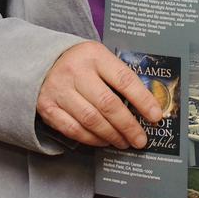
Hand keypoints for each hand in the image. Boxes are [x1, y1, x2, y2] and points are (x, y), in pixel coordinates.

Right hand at [36, 41, 163, 149]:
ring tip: (124, 142)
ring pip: (91, 120)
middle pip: (108, 104)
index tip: (156, 116)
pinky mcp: (47, 107)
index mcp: (95, 55)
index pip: (124, 80)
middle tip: (140, 139)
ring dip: (112, 135)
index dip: (143, 100)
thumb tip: (147, 104)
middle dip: (128, 125)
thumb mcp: (100, 58)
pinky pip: (73, 129)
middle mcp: (76, 72)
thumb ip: (119, 77)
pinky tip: (104, 141)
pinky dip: (92, 139)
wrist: (42, 62)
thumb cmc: (81, 63)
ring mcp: (59, 90)